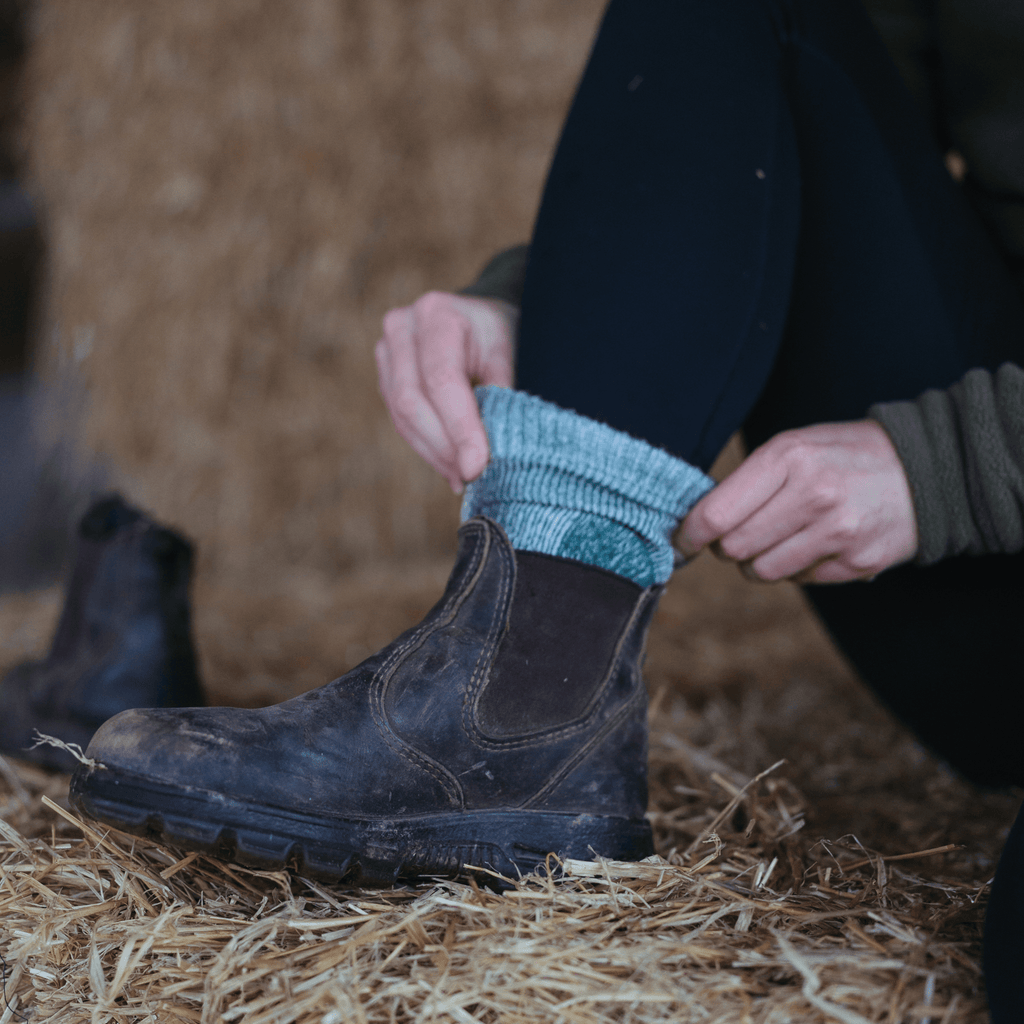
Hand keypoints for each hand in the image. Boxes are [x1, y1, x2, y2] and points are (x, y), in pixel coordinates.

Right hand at [375, 292, 516, 491]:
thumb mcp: (508, 354)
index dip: (459, 428)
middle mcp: (402, 329)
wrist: (475, 316)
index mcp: (437, 315)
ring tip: (463, 478)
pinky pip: (400, 420)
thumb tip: (492, 453)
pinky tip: (450, 468)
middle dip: (443, 447)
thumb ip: (499, 396)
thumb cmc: (496, 334)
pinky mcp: (384, 375)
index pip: (442, 380)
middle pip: (412, 402)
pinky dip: (427, 447)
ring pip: (402, 416)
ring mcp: (386, 351)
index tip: (477, 466)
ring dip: (434, 454)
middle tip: (472, 477)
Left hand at [675, 420, 917, 582]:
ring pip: (762, 571)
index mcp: (790, 457)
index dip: (690, 534)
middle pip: (735, 547)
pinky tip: (815, 543)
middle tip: (737, 535)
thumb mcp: (794, 446)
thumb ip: (746, 480)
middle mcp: (814, 494)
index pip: (717, 513)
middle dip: (726, 546)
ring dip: (759, 561)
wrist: (925, 469)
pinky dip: (797, 568)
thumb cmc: (842, 456)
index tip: (681, 542)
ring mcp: (838, 532)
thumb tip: (695, 523)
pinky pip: (800, 581)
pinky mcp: (858, 562)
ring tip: (780, 536)